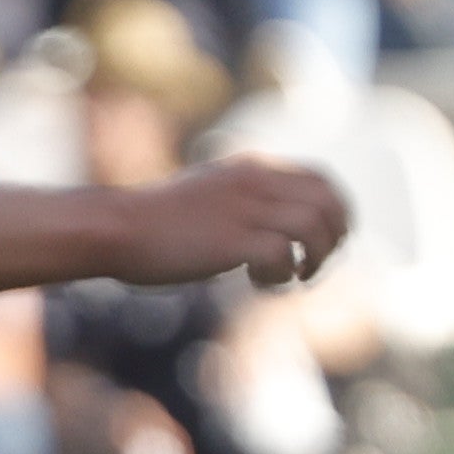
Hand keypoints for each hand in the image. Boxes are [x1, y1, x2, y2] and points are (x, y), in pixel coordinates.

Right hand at [128, 159, 351, 287]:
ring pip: (315, 226)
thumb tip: (269, 233)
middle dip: (334, 239)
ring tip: (293, 277)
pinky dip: (282, 275)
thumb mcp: (208, 199)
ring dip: (315, 258)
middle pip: (329, 202)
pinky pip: (284, 254)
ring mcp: (245, 208)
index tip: (325, 242)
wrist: (118, 228)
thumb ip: (241, 204)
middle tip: (312, 266)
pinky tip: (259, 283)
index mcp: (252, 169)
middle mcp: (256, 181)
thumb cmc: (156, 223)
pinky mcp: (233, 239)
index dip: (336, 213)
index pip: (321, 179)